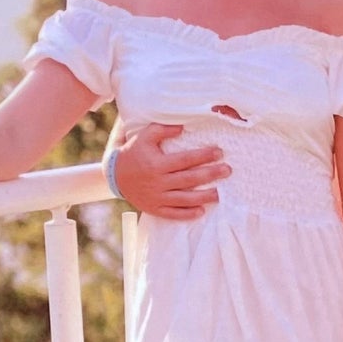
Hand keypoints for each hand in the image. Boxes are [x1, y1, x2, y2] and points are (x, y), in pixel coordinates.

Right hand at [110, 122, 229, 219]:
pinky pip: (172, 214)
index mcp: (157, 164)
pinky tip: (202, 211)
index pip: (185, 160)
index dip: (203, 156)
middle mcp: (158, 182)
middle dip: (210, 174)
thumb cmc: (134, 153)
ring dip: (204, 197)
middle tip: (227, 170)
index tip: (219, 152)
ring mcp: (157, 197)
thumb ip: (162, 130)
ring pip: (184, 199)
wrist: (115, 176)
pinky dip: (187, 214)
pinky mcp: (155, 209)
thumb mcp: (144, 137)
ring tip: (220, 194)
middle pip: (189, 179)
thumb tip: (182, 127)